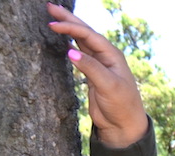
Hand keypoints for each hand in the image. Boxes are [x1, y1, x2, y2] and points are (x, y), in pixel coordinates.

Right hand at [46, 3, 147, 147]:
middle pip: (85, 33)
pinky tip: (63, 39)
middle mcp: (106, 56)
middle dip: (68, 19)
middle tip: (50, 7)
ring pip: (81, 41)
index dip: (71, 27)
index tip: (53, 24)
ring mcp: (99, 64)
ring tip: (54, 18)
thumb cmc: (121, 105)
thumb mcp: (108, 86)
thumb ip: (91, 68)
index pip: (89, 35)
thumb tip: (70, 51)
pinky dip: (71, 44)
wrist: (124, 125)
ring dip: (69, 29)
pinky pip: (80, 53)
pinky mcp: (92, 74)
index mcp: (112, 55)